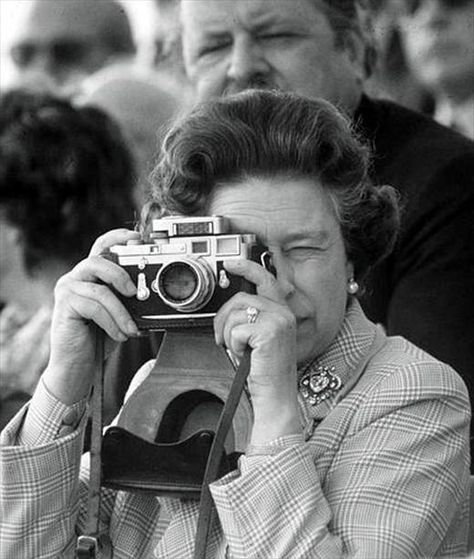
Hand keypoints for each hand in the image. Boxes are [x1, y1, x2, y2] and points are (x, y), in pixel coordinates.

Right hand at [43, 229, 139, 403]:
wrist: (77, 367)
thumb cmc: (98, 339)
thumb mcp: (119, 315)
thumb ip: (129, 300)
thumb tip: (153, 295)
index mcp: (91, 276)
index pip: (101, 246)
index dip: (118, 237)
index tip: (137, 238)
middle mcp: (76, 278)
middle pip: (98, 260)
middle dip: (121, 274)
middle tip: (135, 293)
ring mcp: (67, 290)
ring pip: (100, 290)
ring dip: (122, 312)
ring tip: (132, 329)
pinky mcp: (64, 306)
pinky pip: (94, 307)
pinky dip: (112, 322)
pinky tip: (120, 335)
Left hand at [214, 259, 299, 443]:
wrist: (275, 396)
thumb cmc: (265, 372)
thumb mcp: (258, 339)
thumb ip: (251, 318)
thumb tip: (232, 308)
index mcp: (282, 312)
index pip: (265, 279)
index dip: (247, 267)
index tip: (231, 263)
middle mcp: (283, 313)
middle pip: (241, 298)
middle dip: (224, 318)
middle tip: (223, 336)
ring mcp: (278, 321)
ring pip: (236, 314)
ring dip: (229, 335)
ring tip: (239, 350)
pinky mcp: (269, 331)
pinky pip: (236, 330)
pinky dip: (233, 345)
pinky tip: (244, 355)